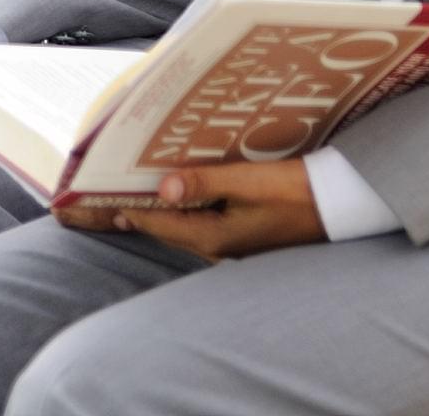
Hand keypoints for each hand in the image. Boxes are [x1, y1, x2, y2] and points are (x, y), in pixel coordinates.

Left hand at [54, 159, 326, 259]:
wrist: (340, 206)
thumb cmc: (297, 193)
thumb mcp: (249, 183)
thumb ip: (205, 182)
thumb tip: (162, 187)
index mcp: (212, 236)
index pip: (155, 222)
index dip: (122, 211)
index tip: (89, 204)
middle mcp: (215, 245)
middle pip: (162, 228)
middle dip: (130, 214)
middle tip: (94, 204)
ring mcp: (229, 242)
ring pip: (179, 226)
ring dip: (153, 211)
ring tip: (124, 196)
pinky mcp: (240, 234)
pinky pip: (199, 221)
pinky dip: (180, 208)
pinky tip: (173, 193)